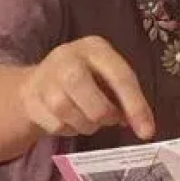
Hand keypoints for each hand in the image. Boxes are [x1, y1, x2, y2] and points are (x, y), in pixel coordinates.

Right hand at [20, 37, 155, 139]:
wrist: (37, 82)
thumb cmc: (84, 79)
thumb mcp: (107, 77)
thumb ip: (125, 98)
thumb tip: (142, 126)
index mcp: (95, 48)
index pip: (121, 78)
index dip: (136, 106)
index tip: (147, 132)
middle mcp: (68, 58)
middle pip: (96, 105)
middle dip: (106, 118)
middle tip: (109, 118)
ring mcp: (47, 79)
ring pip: (74, 117)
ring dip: (86, 126)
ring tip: (87, 117)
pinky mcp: (32, 99)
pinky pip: (57, 126)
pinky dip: (68, 129)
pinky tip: (68, 118)